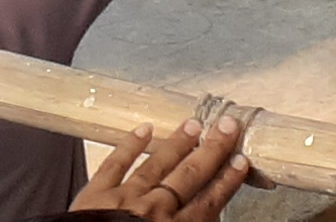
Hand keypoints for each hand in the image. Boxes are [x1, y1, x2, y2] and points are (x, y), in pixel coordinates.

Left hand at [70, 121, 251, 221]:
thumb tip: (205, 220)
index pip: (209, 202)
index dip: (227, 180)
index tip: (240, 161)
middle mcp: (155, 211)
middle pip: (189, 175)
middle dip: (211, 150)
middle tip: (227, 126)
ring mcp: (125, 199)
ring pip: (157, 165)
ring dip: (178, 143)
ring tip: (194, 124)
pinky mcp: (95, 194)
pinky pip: (115, 163)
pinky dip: (130, 144)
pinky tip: (145, 128)